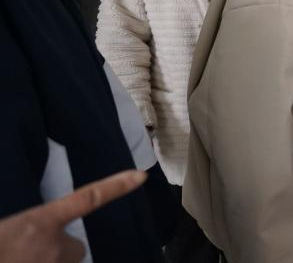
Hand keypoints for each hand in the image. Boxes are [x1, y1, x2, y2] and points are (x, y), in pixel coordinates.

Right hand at [0, 170, 146, 262]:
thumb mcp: (4, 226)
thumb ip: (22, 227)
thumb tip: (38, 232)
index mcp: (38, 222)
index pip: (87, 198)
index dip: (115, 187)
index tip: (140, 176)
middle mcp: (54, 244)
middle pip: (73, 246)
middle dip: (56, 251)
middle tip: (24, 254)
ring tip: (19, 258)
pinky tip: (23, 257)